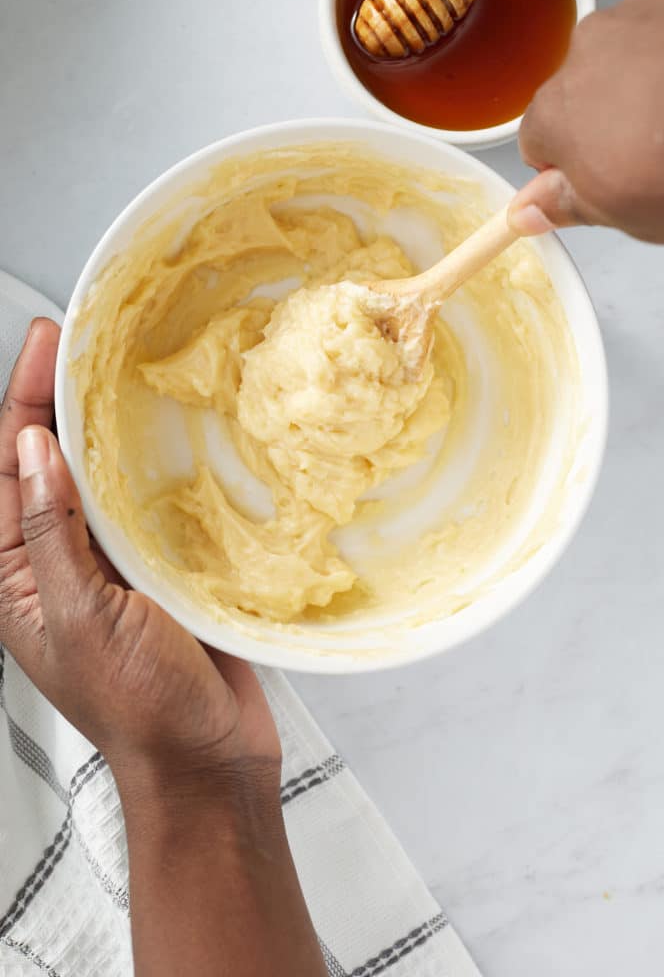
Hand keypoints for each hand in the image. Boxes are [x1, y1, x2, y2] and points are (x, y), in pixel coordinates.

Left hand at [1, 319, 327, 975]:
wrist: (206, 757)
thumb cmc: (139, 707)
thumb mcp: (81, 616)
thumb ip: (52, 532)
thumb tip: (35, 452)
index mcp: (20, 576)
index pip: (8, 470)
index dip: (25, 402)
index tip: (48, 346)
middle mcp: (59, 563)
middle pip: (50, 464)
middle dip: (59, 402)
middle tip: (81, 343)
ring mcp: (111, 565)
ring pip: (99, 480)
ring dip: (104, 429)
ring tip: (118, 375)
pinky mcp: (159, 571)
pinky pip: (148, 507)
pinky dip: (152, 469)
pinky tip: (168, 440)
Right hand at [509, 0, 663, 243]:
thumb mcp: (627, 212)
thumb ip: (568, 206)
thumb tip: (528, 209)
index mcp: (555, 114)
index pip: (535, 144)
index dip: (569, 167)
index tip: (602, 179)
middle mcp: (584, 54)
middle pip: (577, 95)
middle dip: (604, 121)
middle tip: (652, 152)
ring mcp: (631, 17)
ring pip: (619, 57)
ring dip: (640, 85)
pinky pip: (659, 27)